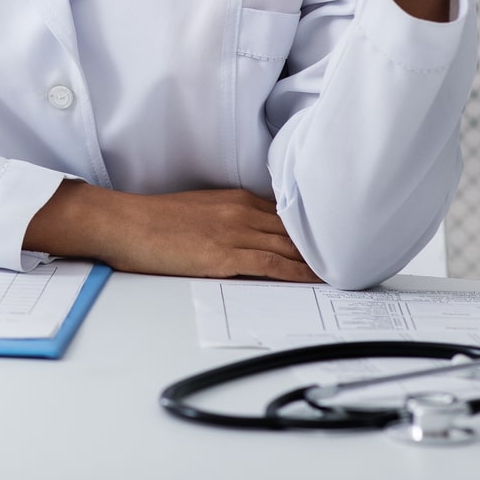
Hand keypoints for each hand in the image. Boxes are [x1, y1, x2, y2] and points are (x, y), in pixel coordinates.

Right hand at [25, 181, 320, 281]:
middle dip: (326, 244)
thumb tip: (252, 238)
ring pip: (289, 247)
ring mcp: (233, 233)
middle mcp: (241, 211)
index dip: (315, 229)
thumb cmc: (151, 221)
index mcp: (235, 199)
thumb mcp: (198, 211)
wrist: (122, 223)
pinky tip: (315, 279)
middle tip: (357, 256)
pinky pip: (271, 265)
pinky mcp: (223, 256)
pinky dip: (297, 272)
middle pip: (295, 230)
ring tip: (347, 272)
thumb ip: (228, 220)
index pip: (287, 214)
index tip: (338, 239)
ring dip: (320, 260)